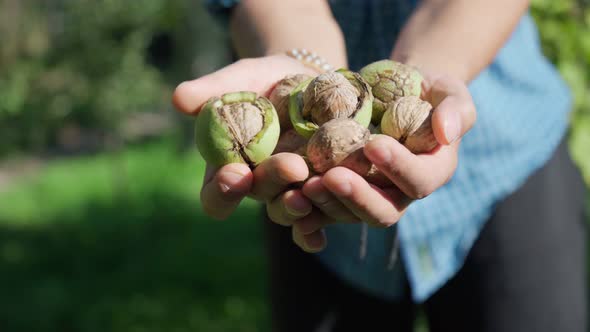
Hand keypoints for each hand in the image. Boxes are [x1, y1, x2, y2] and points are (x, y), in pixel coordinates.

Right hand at [172, 55, 324, 250]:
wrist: (306, 81)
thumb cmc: (261, 82)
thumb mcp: (239, 80)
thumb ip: (212, 91)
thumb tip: (178, 98)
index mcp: (230, 167)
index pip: (216, 194)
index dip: (222, 191)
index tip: (232, 174)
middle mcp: (259, 186)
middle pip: (260, 196)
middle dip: (274, 183)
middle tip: (292, 166)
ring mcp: (290, 190)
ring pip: (290, 208)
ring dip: (299, 205)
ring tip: (313, 190)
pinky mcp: (321, 189)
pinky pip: (318, 215)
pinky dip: (318, 228)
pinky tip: (323, 233)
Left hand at [295, 73, 476, 247]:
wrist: (393, 93)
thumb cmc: (426, 90)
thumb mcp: (449, 90)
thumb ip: (456, 109)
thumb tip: (448, 132)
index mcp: (431, 173)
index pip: (418, 181)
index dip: (398, 168)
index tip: (373, 144)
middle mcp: (400, 193)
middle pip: (382, 211)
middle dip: (356, 197)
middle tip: (330, 178)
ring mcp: (369, 196)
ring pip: (349, 215)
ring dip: (326, 204)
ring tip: (303, 186)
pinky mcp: (341, 193)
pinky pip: (324, 213)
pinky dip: (307, 213)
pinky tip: (289, 200)